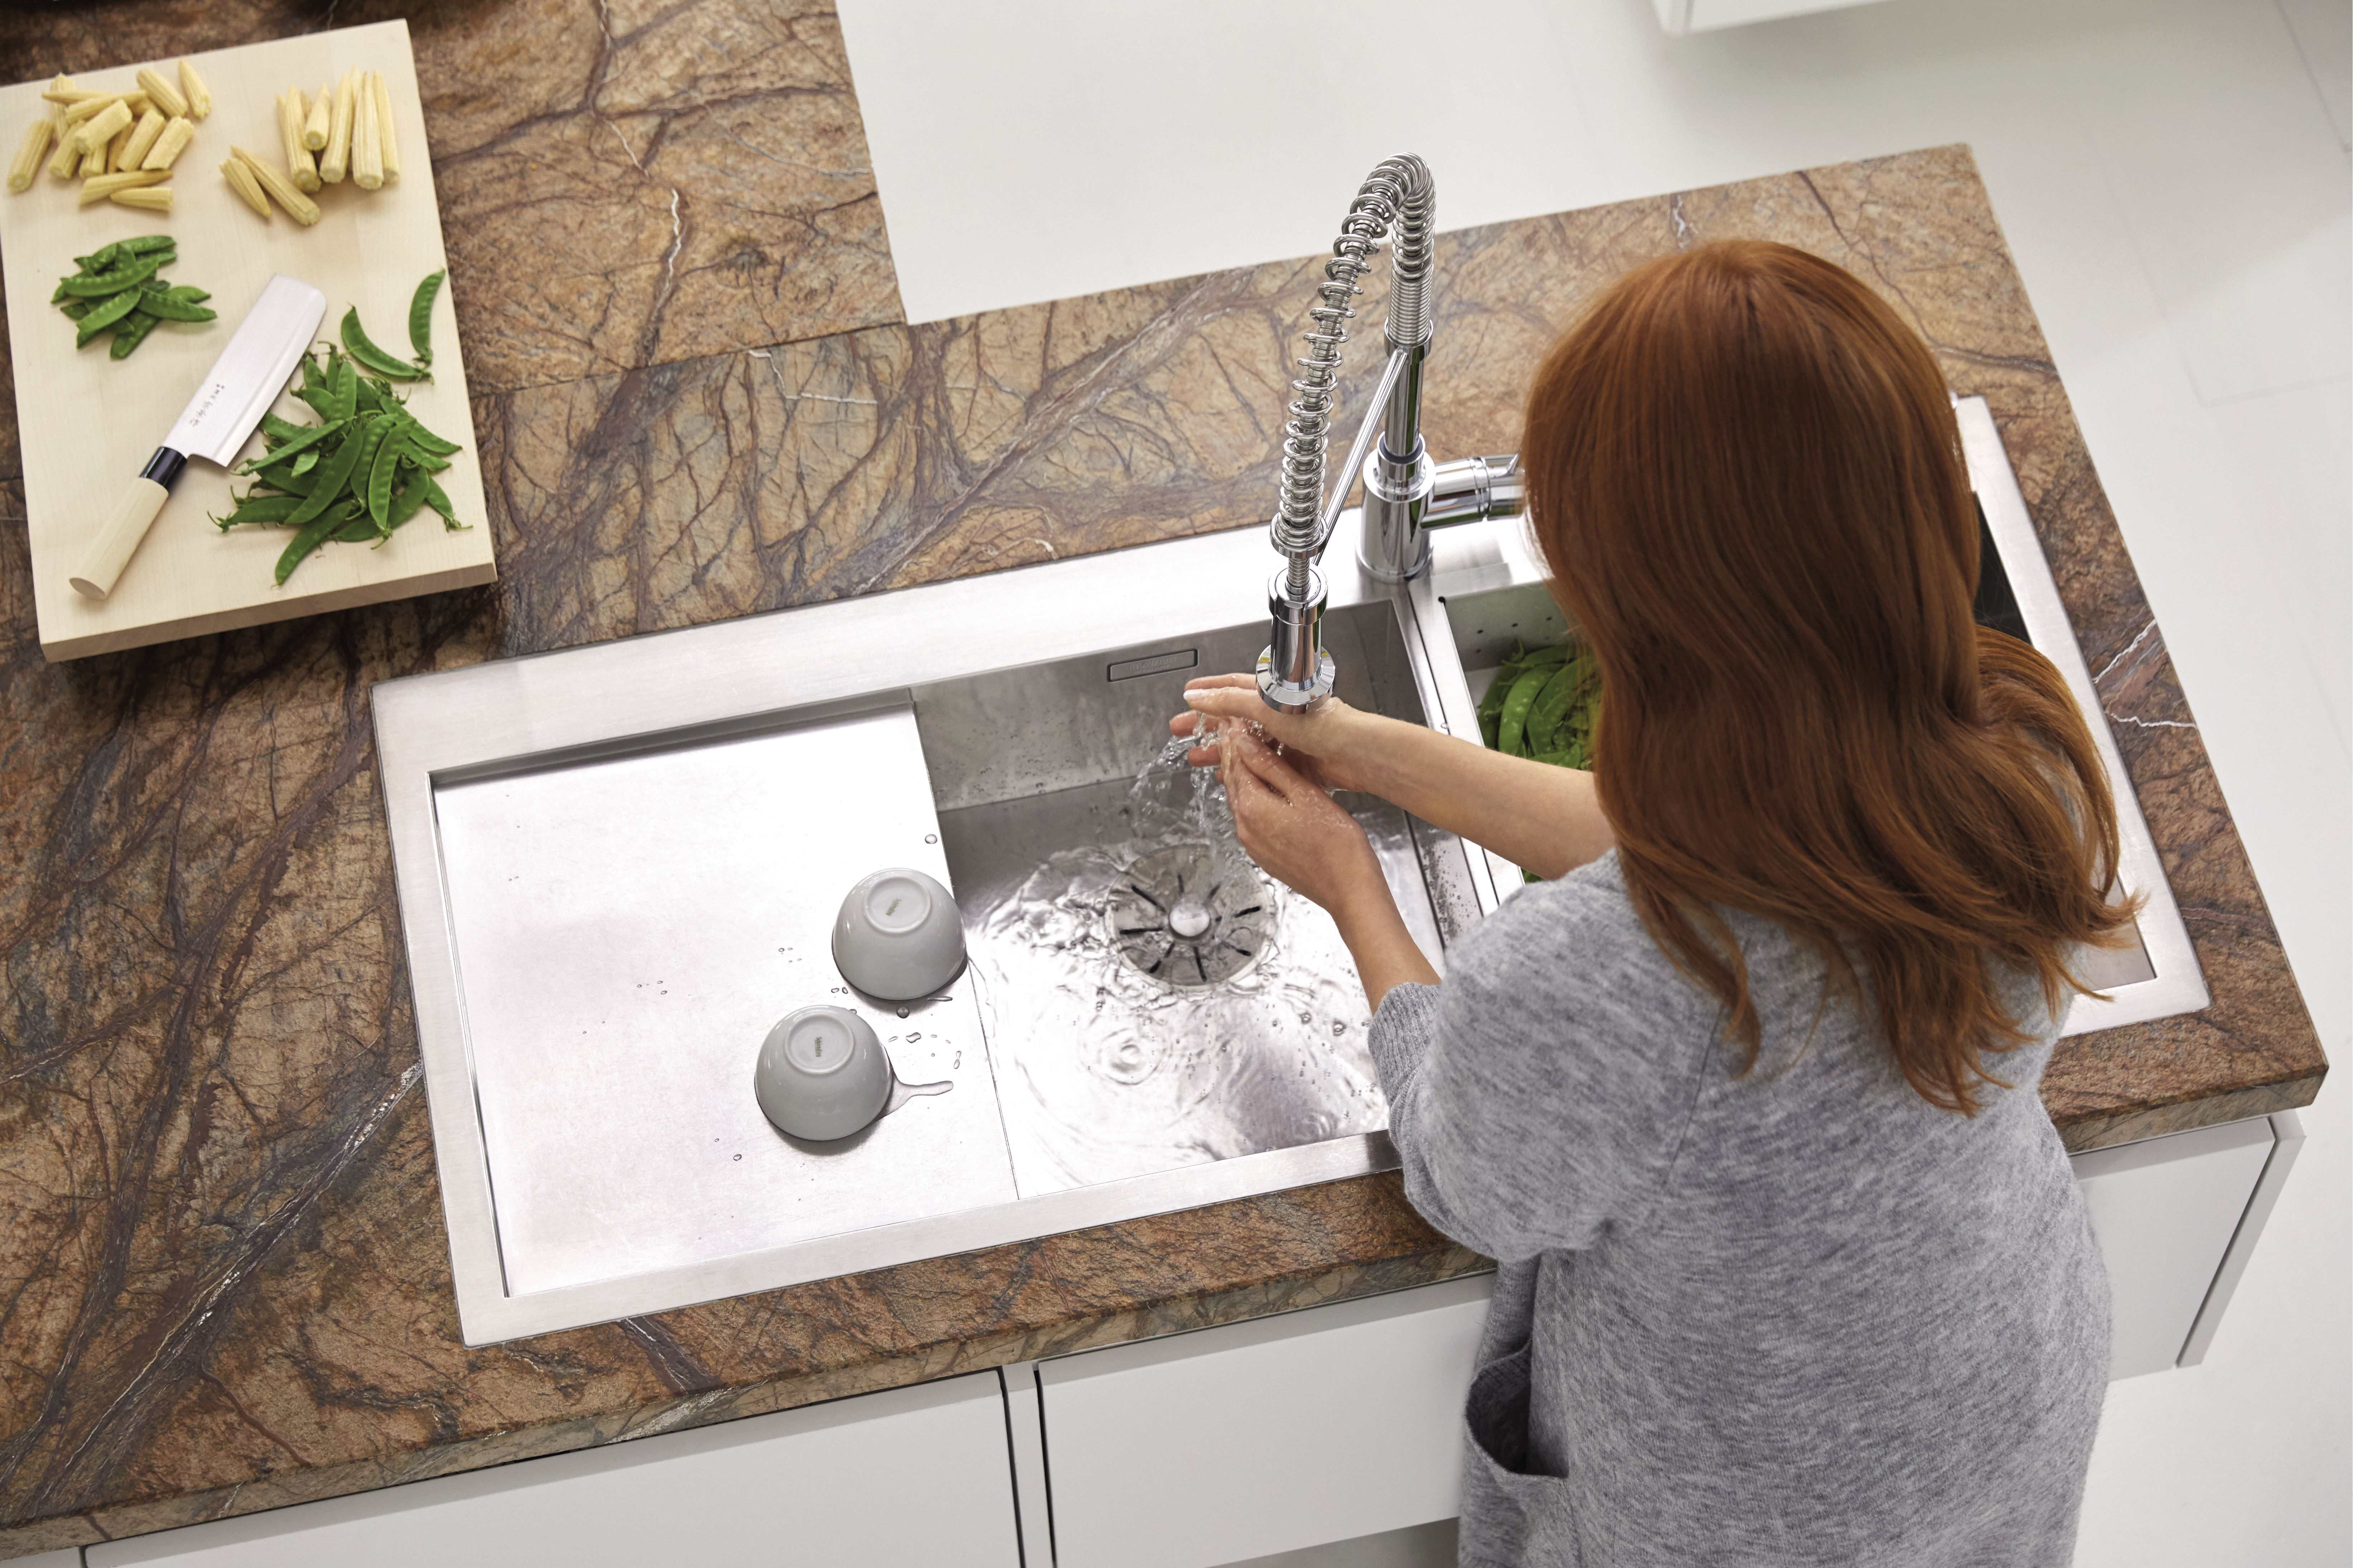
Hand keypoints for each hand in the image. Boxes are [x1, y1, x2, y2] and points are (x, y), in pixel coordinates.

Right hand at [1167, 674, 1371, 793]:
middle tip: (1182, 732)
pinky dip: (1241, 769)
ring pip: (1244, 744)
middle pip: (1234, 718)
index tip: (1188, 696)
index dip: (1209, 690)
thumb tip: (1198, 696)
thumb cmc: (1322, 724)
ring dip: (1220, 750)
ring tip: (1196, 757)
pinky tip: (1227, 775)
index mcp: (1272, 694)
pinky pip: (1259, 765)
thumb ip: (1230, 702)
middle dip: (1206, 725)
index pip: (1233, 687)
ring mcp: (1285, 739)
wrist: (1353, 753)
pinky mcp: (1292, 763)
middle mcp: (1278, 714)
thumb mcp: (1267, 707)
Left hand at [1215, 723, 1387, 917]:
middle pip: (1233, 780)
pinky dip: (1253, 797)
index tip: (1235, 719)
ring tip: (1248, 753)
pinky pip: (1251, 818)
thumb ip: (1272, 767)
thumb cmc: (1336, 845)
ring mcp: (1253, 843)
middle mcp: (1245, 827)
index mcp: (1253, 808)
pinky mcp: (1264, 854)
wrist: (1348, 888)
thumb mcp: (1306, 794)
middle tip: (1235, 730)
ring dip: (1242, 775)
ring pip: (1240, 799)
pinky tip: (1265, 789)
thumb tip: (1246, 743)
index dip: (1235, 737)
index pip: (1236, 762)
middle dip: (1232, 753)